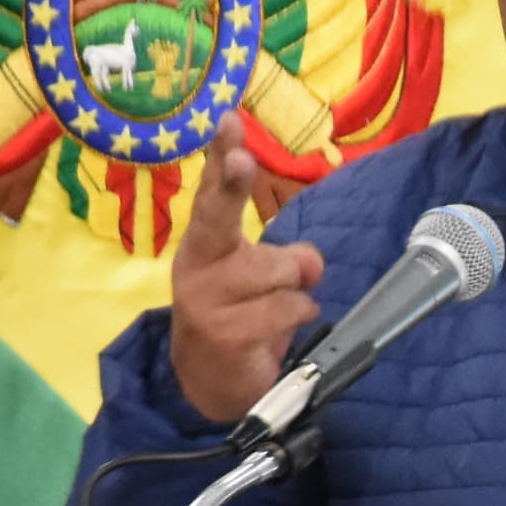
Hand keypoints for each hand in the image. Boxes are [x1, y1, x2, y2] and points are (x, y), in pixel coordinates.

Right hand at [166, 133, 324, 424]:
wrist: (209, 384)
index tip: (229, 122)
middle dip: (232, 184)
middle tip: (243, 161)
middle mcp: (195, 266)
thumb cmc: (239, 316)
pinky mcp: (224, 334)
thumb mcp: (264, 279)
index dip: (221, 156)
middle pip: (217, 217)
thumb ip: (287, 258)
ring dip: (293, 287)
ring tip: (275, 307)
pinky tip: (278, 329)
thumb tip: (310, 263)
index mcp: (203, 243)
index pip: (211, 192)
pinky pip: (285, 308)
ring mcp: (205, 301)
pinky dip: (296, 314)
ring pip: (276, 270)